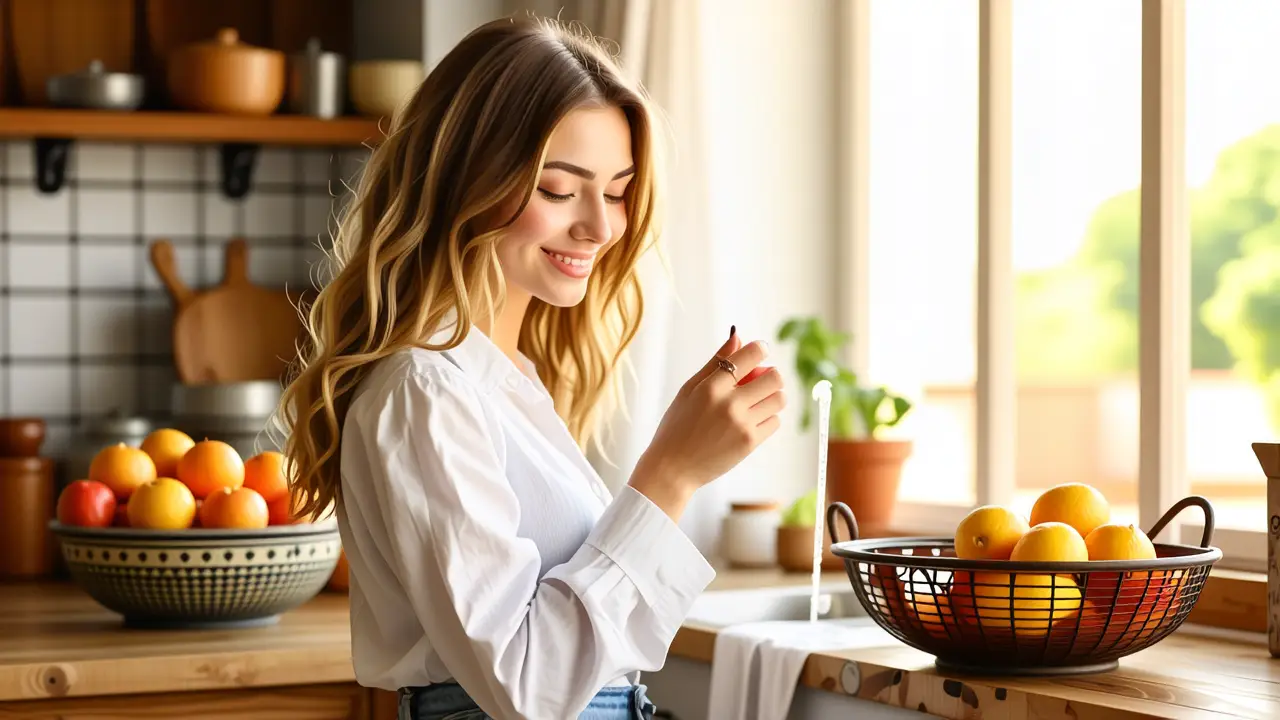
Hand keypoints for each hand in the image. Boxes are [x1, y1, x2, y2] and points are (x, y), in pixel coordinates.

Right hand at [630, 330, 786, 518]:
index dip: (760, 349)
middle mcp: (729, 404)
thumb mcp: (689, 390)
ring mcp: (742, 424)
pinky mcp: (750, 443)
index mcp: (711, 386)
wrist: (672, 469)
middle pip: (774, 377)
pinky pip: (775, 422)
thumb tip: (738, 336)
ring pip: (779, 399)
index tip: (758, 352)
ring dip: (772, 396)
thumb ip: (715, 363)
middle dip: (771, 375)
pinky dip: (768, 418)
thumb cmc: (677, 427)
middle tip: (760, 380)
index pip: (751, 355)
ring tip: (757, 402)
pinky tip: (752, 420)